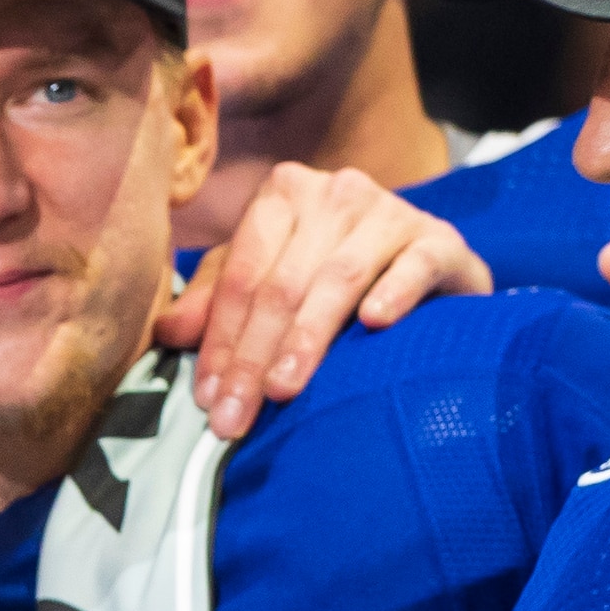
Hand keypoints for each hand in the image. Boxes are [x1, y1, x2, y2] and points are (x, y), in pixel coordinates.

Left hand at [160, 165, 493, 436]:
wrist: (425, 270)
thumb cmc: (328, 279)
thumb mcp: (264, 283)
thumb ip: (214, 302)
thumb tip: (168, 331)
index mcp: (284, 194)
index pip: (242, 276)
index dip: (220, 340)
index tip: (207, 400)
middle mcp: (337, 192)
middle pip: (282, 283)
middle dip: (253, 357)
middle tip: (236, 417)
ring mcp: (392, 211)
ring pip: (338, 278)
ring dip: (307, 339)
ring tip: (284, 390)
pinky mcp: (441, 239)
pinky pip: (416, 263)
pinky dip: (395, 292)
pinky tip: (374, 324)